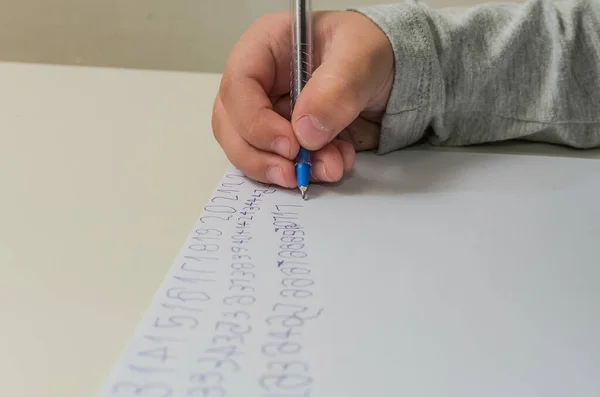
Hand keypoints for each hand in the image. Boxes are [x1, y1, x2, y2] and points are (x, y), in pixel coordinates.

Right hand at [212, 10, 393, 186]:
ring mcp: (269, 115)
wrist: (391, 78)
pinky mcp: (286, 141)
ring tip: (329, 168)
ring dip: (285, 170)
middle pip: (232, 126)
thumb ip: (337, 89)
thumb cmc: (370, 51)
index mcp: (266, 48)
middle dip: (261, 156)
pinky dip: (305, 173)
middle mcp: (259, 85)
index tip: (290, 144)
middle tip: (294, 173)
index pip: (238, 86)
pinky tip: (335, 165)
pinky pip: (279, 164)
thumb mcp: (362, 56)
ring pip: (251, 152)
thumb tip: (306, 133)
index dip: (254, 121)